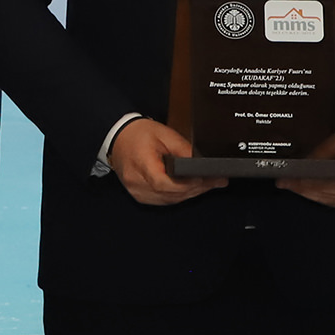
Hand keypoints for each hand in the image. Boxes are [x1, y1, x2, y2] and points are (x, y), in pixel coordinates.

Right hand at [109, 117, 225, 205]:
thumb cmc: (139, 134)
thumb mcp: (165, 134)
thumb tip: (202, 164)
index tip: (205, 179)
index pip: (164, 183)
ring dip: (189, 194)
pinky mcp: (140, 196)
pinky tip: (190, 189)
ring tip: (208, 184)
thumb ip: (184, 150)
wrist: (119, 137)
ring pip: (169, 200)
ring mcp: (137, 192)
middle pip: (170, 194)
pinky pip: (163, 200)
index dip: (186, 184)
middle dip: (196, 189)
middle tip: (216, 181)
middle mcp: (136, 183)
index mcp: (141, 164)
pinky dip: (178, 196)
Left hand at [277, 120, 334, 208]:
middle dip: (302, 188)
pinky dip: (320, 197)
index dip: (307, 181)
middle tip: (284, 183)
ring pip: (329, 200)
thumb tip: (303, 164)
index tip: (290, 179)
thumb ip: (323, 152)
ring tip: (292, 186)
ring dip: (309, 194)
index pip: (329, 181)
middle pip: (327, 193)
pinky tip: (308, 191)